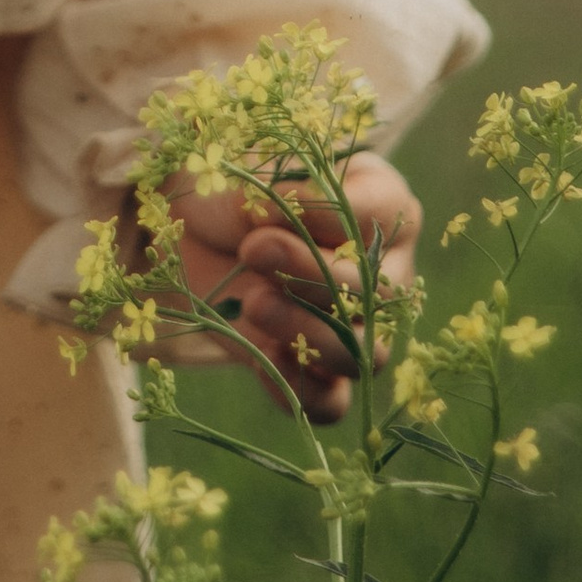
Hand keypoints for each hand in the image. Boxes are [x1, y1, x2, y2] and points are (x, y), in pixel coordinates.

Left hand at [120, 151, 419, 426]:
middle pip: (378, 292)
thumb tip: (277, 214)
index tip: (266, 204)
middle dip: (315, 273)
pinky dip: (301, 388)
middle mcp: (385, 271)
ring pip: (365, 353)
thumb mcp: (242, 179)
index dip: (327, 213)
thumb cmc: (233, 190)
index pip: (383, 213)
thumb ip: (267, 197)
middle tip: (254, 249)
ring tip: (254, 303)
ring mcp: (357, 326)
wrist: (196, 233)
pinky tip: (261, 362)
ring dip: (310, 332)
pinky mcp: (315, 367)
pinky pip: (332, 402)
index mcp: (383, 206)